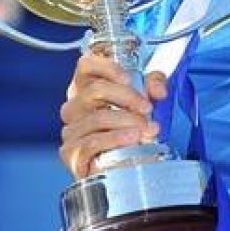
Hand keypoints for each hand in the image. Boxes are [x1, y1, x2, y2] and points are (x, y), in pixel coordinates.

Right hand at [59, 54, 167, 178]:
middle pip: (94, 90)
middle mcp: (73, 106)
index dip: (107, 67)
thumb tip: (159, 90)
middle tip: (148, 109)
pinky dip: (115, 139)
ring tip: (147, 129)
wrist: (123, 166)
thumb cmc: (130, 127)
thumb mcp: (144, 100)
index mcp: (86, 87)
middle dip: (127, 98)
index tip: (129, 79)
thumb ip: (153, 85)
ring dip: (126, 122)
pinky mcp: (71, 153)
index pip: (86, 64)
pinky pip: (91, 143)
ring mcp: (70, 130)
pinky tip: (132, 139)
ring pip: (96, 118)